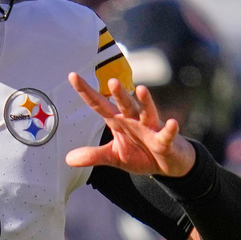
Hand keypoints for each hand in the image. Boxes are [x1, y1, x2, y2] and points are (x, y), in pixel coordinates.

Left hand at [65, 73, 195, 176]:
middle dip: (119, 94)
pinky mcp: (165, 141)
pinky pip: (167, 134)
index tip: (73, 76)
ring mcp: (150, 129)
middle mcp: (133, 120)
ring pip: (146, 112)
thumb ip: (93, 155)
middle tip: (112, 81)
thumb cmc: (141, 154)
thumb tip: (68, 159)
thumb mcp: (114, 156)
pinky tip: (172, 123)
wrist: (168, 164)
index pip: (99, 104)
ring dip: (144, 102)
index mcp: (118, 122)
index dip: (86, 91)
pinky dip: (170, 129)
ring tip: (141, 89)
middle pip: (124, 104)